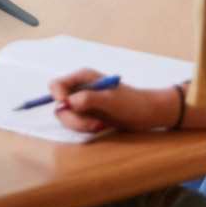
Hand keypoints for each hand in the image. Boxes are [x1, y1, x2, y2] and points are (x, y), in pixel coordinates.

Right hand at [46, 69, 184, 134]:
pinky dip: (85, 129)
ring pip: (66, 117)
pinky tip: (101, 126)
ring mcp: (83, 102)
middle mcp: (81, 88)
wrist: (148, 113)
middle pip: (60, 105)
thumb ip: (87, 100)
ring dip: (80, 125)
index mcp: (83, 78)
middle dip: (72, 118)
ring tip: (99, 126)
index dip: (58, 98)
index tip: (69, 109)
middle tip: (92, 125)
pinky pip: (76, 124)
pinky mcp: (88, 114)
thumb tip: (65, 104)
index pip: (56, 85)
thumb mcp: (110, 101)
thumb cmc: (132, 103)